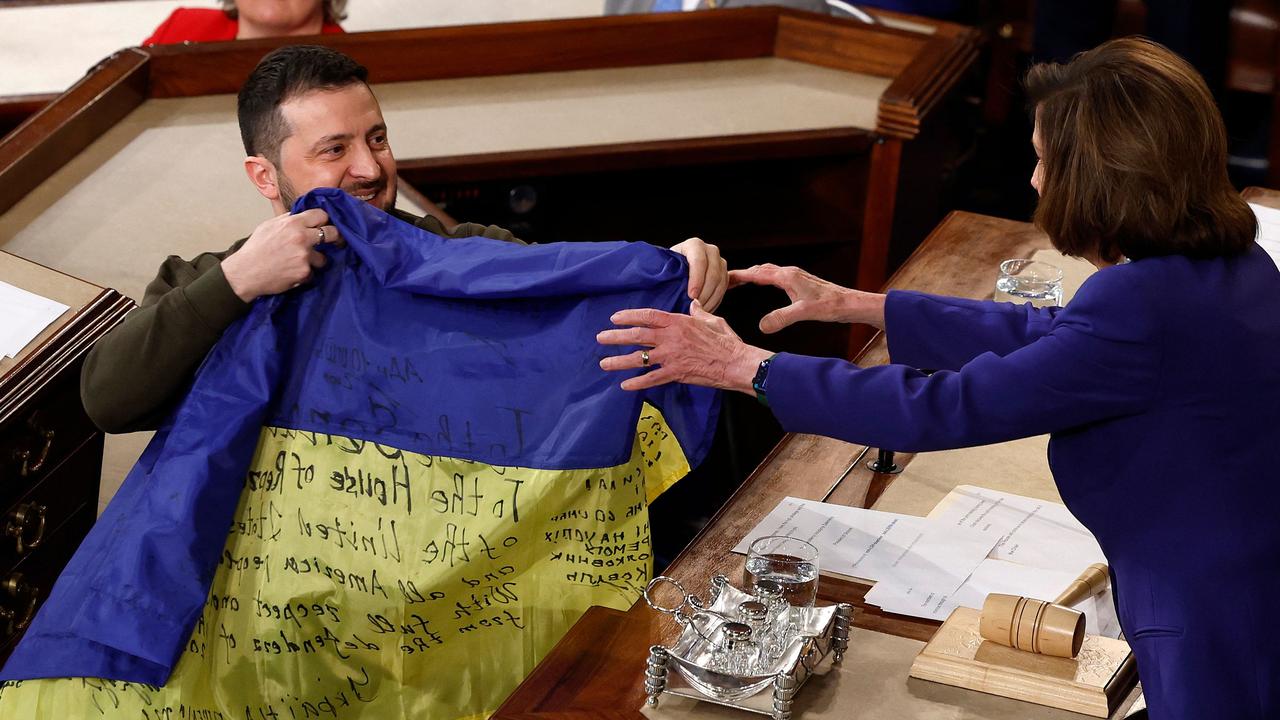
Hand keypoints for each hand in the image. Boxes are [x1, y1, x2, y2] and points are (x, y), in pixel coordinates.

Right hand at [221, 208, 342, 301]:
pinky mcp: (305, 273)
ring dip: (315, 260)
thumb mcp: (269, 225)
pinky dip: (305, 273)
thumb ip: (288, 219)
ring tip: (299, 262)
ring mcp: (305, 256)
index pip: (321, 214)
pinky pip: (312, 272)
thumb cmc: (256, 248)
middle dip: (334, 237)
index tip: (324, 225)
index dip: (324, 220)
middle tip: (333, 241)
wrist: (246, 272)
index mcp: (293, 223)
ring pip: (323, 257)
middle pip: (332, 233)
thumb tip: (302, 214)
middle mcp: (302, 237)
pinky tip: (292, 272)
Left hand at [597, 300, 772, 392]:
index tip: (615, 317)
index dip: (629, 316)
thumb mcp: (712, 320)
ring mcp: (672, 356)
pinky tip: (624, 385)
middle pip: (637, 335)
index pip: (648, 316)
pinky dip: (637, 383)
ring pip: (639, 358)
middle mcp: (671, 338)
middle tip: (600, 337)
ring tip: (604, 363)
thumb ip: (699, 312)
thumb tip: (694, 304)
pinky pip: (652, 378)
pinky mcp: (676, 373)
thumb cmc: (727, 341)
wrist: (736, 363)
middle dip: (616, 336)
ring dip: (619, 360)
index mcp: (679, 322)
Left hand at [669, 237, 727, 311]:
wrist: (671, 269)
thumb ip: (668, 276)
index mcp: (694, 245)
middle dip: (705, 294)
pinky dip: (729, 289)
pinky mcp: (724, 274)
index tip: (691, 296)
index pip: (699, 262)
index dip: (696, 280)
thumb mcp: (664, 269)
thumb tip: (670, 289)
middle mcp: (710, 250)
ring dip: (712, 300)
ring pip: (722, 283)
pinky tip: (735, 287)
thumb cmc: (665, 270)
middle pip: (714, 274)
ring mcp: (720, 262)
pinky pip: (731, 283)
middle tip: (695, 309)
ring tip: (699, 312)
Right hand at [729, 264, 885, 332]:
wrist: (851, 303)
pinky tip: (765, 286)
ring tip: (740, 281)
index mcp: (787, 277)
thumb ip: (782, 318)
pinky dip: (764, 279)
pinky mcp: (801, 283)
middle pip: (760, 270)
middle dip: (743, 274)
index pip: (757, 274)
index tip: (723, 277)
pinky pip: (776, 277)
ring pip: (769, 272)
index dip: (739, 276)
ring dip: (753, 275)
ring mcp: (796, 277)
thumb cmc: (831, 305)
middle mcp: (790, 273)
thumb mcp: (804, 312)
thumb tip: (761, 327)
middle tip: (725, 280)